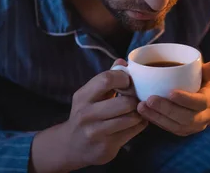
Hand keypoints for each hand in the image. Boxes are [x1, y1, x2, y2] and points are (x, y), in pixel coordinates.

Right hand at [30, 62, 147, 171]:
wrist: (70, 146)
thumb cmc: (85, 115)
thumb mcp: (89, 95)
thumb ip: (106, 78)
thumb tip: (122, 61)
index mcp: (82, 97)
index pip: (106, 79)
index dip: (123, 78)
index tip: (128, 83)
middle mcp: (87, 114)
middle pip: (124, 102)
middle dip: (135, 100)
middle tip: (135, 100)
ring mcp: (96, 132)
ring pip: (131, 118)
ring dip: (139, 114)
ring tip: (136, 111)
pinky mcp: (106, 147)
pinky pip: (133, 132)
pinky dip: (139, 125)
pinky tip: (135, 122)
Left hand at [137, 61, 209, 135]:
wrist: (206, 99)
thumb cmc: (202, 80)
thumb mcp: (206, 73)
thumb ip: (209, 69)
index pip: (201, 102)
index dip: (186, 99)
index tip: (171, 92)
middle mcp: (206, 115)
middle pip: (187, 118)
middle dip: (167, 110)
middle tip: (149, 100)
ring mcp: (195, 126)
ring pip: (176, 126)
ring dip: (157, 117)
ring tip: (141, 107)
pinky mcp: (184, 130)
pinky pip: (170, 129)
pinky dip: (156, 121)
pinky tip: (144, 112)